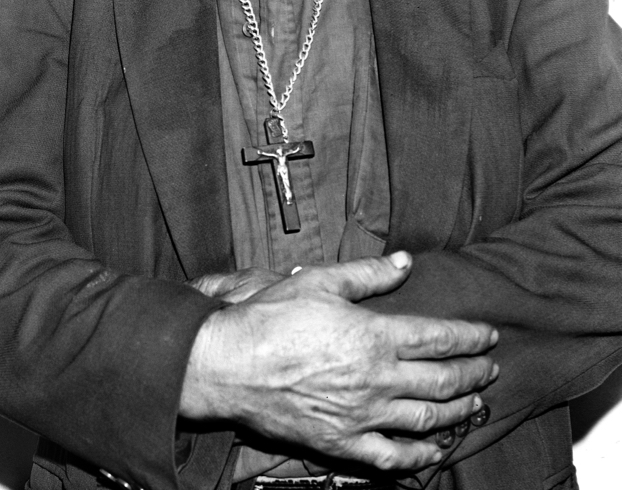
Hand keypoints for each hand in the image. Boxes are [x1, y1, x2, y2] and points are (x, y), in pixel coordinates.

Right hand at [181, 254, 497, 472]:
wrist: (229, 366)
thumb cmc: (271, 319)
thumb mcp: (320, 281)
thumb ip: (368, 274)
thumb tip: (405, 261)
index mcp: (374, 337)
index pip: (439, 339)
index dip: (470, 337)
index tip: (488, 335)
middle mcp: (377, 380)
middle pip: (442, 381)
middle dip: (474, 374)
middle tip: (490, 369)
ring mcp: (362, 416)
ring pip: (426, 419)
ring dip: (458, 411)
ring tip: (476, 404)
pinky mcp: (343, 443)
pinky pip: (393, 457)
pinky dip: (421, 454)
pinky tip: (436, 448)